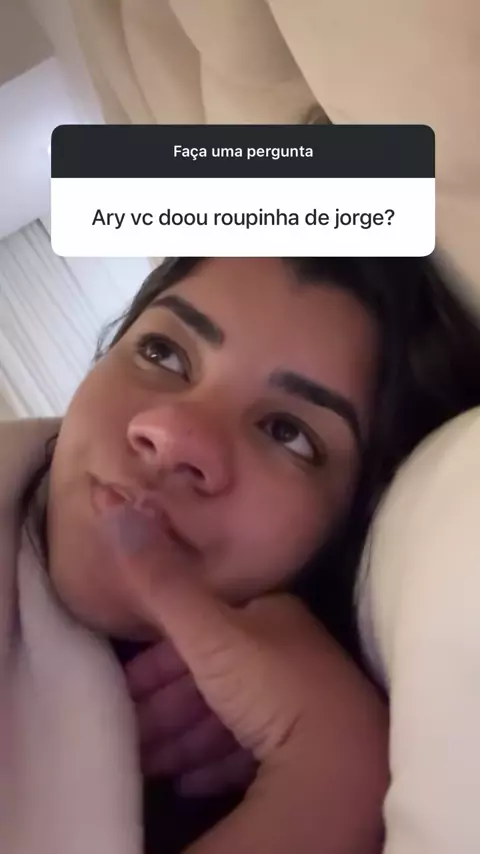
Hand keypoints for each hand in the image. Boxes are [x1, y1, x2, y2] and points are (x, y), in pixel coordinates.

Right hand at [105, 504, 387, 852]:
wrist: (340, 763)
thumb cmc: (271, 685)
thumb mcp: (208, 632)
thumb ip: (162, 582)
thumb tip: (116, 509)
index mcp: (270, 616)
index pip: (202, 626)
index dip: (157, 655)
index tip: (123, 685)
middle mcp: (288, 653)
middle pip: (212, 674)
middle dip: (166, 704)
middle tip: (126, 728)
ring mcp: (300, 703)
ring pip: (228, 715)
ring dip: (184, 738)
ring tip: (147, 762)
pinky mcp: (304, 748)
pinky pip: (248, 751)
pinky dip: (215, 762)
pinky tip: (189, 782)